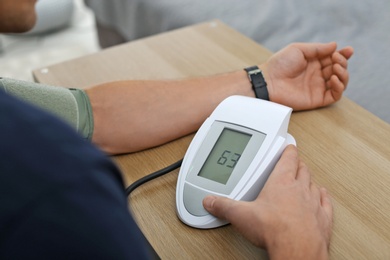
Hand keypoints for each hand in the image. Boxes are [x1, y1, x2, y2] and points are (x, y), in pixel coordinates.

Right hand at [203, 145, 332, 258]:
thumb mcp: (241, 215)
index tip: (288, 147)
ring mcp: (313, 203)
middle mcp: (300, 189)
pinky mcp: (323, 219)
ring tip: (305, 178)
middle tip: (294, 162)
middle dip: (297, 164)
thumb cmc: (275, 230)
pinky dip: (323, 199)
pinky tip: (322, 197)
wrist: (297, 250)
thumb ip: (224, 206)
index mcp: (281, 182)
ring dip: (309, 180)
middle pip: (302, 169)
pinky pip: (326, 203)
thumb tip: (211, 201)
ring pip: (314, 184)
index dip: (288, 151)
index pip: (288, 159)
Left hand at [262, 42, 353, 110]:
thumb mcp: (298, 49)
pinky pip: (335, 95)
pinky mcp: (317, 99)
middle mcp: (318, 75)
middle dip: (342, 63)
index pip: (334, 58)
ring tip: (335, 68)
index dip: (343, 55)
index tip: (348, 50)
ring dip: (343, 74)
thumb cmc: (279, 64)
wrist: (268, 81)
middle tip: (336, 60)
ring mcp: (318, 87)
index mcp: (314, 62)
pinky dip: (339, 87)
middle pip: (339, 69)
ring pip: (341, 82)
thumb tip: (335, 46)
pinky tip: (333, 79)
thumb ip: (317, 49)